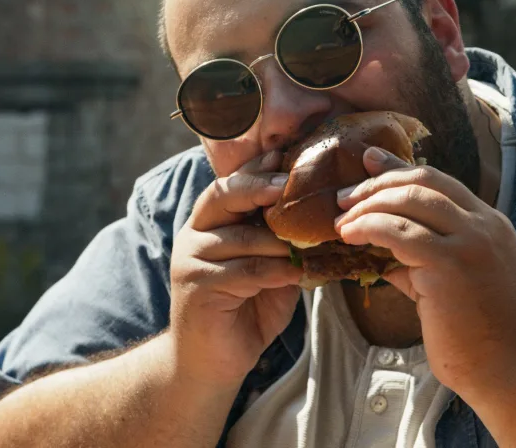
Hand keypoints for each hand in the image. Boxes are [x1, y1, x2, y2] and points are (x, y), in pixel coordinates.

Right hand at [168, 150, 301, 386]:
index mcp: (210, 221)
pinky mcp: (196, 286)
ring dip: (279, 241)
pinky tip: (295, 276)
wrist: (212, 361)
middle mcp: (195, 234)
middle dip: (260, 185)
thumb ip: (284, 241)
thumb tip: (325, 215)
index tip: (286, 154)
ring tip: (309, 244)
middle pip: (224, 196)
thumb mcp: (270, 267)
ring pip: (241, 237)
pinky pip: (243, 271)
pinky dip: (274, 272)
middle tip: (290, 184)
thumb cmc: (246, 309)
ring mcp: (191, 259)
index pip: (231, 183)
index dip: (258, 167)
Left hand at [334, 147, 515, 398]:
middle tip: (344, 197)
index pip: (440, 181)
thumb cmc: (480, 335)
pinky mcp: (449, 264)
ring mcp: (470, 241)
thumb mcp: (454, 283)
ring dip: (367, 205)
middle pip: (423, 181)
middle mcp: (484, 224)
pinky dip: (368, 226)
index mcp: (490, 224)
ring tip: (341, 220)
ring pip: (409, 199)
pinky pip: (398, 231)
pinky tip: (350, 235)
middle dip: (377, 183)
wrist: (509, 370)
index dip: (399, 169)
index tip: (368, 162)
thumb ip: (423, 259)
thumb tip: (382, 248)